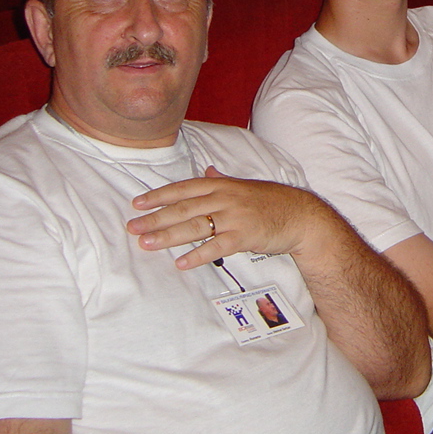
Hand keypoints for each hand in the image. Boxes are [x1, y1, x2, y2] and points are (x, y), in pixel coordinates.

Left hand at [127, 166, 327, 269]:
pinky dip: (197, 255)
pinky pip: (216, 247)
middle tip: (132, 228)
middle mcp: (226, 198)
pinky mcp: (245, 236)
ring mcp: (235, 217)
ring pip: (195, 226)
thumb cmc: (271, 201)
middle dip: (155, 218)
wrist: (300, 216)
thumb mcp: (244, 186)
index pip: (184, 189)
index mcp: (223, 185)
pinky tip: (181, 263)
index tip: (137, 204)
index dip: (159, 196)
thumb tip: (207, 170)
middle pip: (184, 208)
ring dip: (168, 236)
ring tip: (146, 244)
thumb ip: (222, 180)